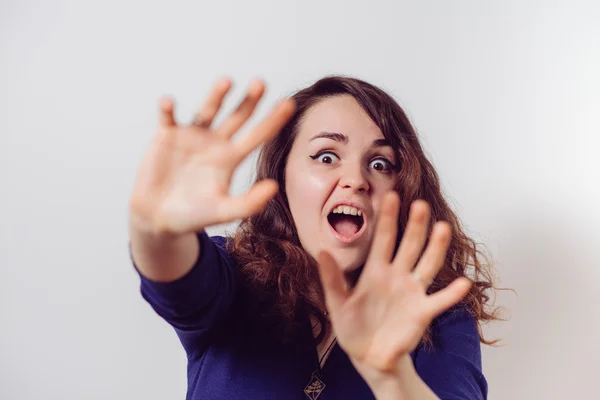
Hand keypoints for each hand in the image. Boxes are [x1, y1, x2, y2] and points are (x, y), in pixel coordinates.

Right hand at [129, 78, 294, 234]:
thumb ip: (248, 203)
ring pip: (207, 110)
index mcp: (230, 158)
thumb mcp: (222, 211)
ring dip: (217, 96)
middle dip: (249, 100)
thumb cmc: (192, 215)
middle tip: (261, 84)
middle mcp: (214, 142)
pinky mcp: (166, 135)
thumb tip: (274, 187)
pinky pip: (168, 117)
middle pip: (237, 116)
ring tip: (227, 82)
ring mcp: (191, 136)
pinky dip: (168, 109)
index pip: (257, 135)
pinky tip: (169, 103)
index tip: (289, 104)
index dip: (273, 120)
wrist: (159, 217)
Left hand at [316, 191, 471, 375]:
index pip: (383, 239)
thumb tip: (322, 252)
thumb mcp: (337, 303)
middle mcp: (396, 276)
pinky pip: (440, 300)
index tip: (392, 195)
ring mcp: (412, 292)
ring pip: (427, 265)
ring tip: (442, 228)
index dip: (387, 218)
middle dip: (414, 225)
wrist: (368, 356)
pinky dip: (451, 293)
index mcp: (375, 271)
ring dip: (436, 248)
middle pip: (409, 246)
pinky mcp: (422, 312)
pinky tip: (462, 283)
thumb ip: (332, 278)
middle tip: (420, 204)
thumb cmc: (352, 327)